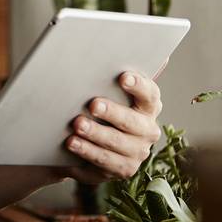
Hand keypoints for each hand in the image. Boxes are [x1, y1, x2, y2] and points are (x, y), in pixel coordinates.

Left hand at [60, 64, 164, 184]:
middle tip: (92, 104)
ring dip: (96, 135)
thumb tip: (139, 50)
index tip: (123, 76)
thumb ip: (114, 72)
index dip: (139, 85)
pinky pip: (103, 165)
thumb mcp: (107, 89)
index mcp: (149, 106)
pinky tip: (71, 146)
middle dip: (112, 113)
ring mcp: (136, 153)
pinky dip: (86, 155)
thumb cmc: (100, 105)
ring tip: (75, 126)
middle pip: (133, 122)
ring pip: (116, 145)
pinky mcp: (121, 171)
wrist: (88, 139)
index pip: (150, 94)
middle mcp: (148, 131)